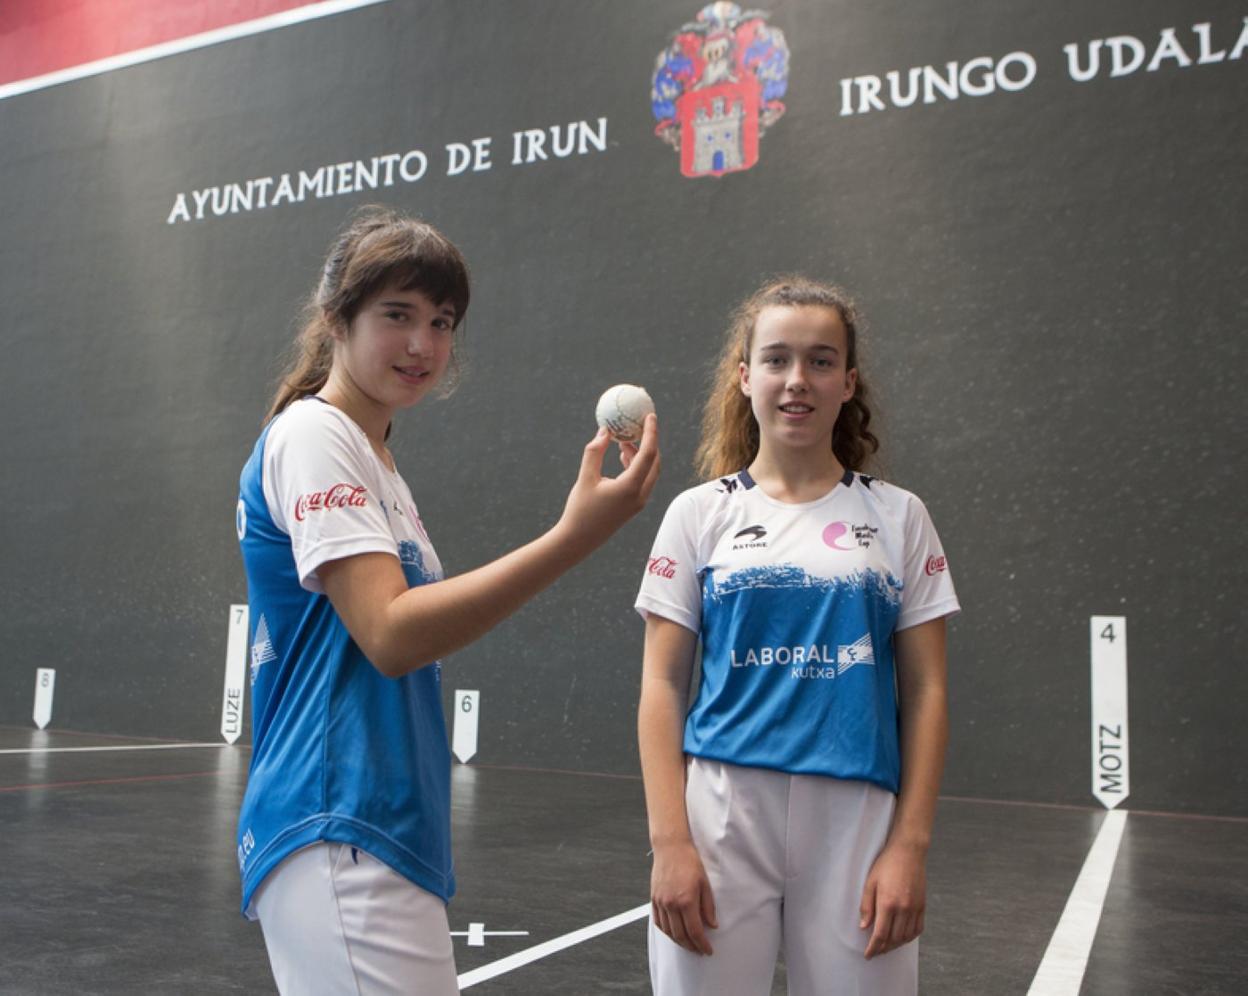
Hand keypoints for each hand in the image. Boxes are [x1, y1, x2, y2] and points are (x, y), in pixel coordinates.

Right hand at [556, 414, 659, 554]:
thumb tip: (604, 431)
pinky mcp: (634, 506)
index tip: (650, 415)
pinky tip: (623, 456)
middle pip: (655, 462)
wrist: (579, 540)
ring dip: (641, 454)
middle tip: (638, 426)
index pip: (648, 454)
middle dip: (649, 442)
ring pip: (650, 472)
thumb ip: (595, 452)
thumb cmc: (580, 509)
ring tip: (624, 440)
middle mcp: (640, 495)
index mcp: (630, 487)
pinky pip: (643, 480)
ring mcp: (639, 502)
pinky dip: (637, 465)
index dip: (651, 432)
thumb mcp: (585, 477)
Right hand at [651, 838, 717, 954]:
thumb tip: (712, 925)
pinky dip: (666, 931)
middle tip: (699, 950)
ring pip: (668, 931)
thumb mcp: (705, 884)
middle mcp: (671, 904)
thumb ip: (708, 907)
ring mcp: (660, 902)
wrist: (671, 847)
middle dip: (691, 947)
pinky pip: (658, 922)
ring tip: (688, 944)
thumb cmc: (689, 862)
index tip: (707, 950)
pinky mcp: (654, 899)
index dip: (702, 944)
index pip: (695, 931)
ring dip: (679, 941)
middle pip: (680, 935)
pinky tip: (673, 932)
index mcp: (686, 900)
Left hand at [859, 842, 926, 958]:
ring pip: (906, 937)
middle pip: (894, 939)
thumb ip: (867, 906)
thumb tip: (864, 926)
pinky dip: (909, 937)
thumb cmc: (886, 864)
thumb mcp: (870, 882)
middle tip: (875, 951)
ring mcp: (915, 908)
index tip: (868, 955)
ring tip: (887, 946)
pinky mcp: (922, 906)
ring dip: (896, 945)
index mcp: (888, 903)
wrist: (908, 852)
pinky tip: (902, 937)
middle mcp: (903, 909)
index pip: (880, 934)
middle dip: (883, 949)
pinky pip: (918, 929)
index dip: (873, 948)